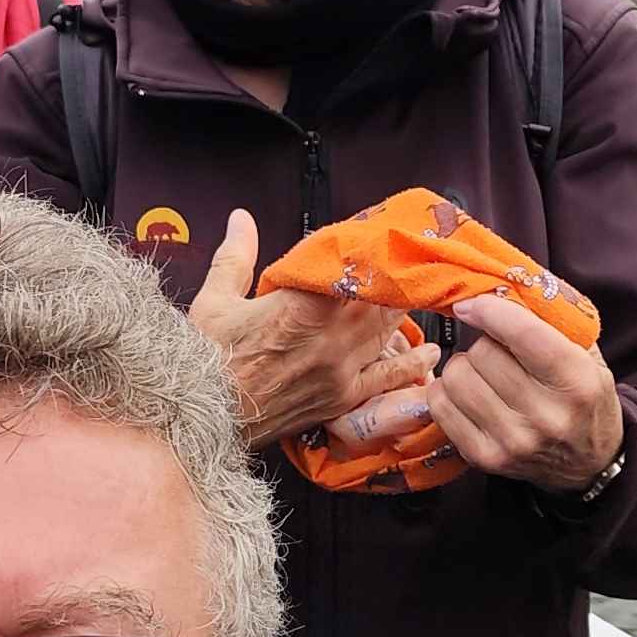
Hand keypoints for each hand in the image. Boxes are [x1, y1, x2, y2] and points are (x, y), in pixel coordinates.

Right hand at [186, 210, 437, 450]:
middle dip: (391, 276)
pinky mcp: (343, 398)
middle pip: (378, 296)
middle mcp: (332, 336)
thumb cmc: (206, 361)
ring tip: (420, 289)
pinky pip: (387, 378)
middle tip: (407, 256)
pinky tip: (430, 353)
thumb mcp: (215, 300)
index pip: (350, 268)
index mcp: (303, 306)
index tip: (377, 231)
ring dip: (403, 308)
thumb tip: (242, 217)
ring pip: (387, 329)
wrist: (205, 419)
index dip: (366, 249)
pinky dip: (412, 364)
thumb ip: (236, 256)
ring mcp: (342, 369)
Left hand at [429, 291, 625, 493]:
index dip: (490, 310)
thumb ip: (551, 322)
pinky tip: (469, 394)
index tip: (475, 304)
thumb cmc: (585, 400)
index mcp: (577, 382)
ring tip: (484, 374)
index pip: (523, 333)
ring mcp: (513, 441)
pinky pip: (440, 405)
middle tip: (497, 351)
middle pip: (483, 353)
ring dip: (464, 367)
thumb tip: (498, 287)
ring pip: (456, 377)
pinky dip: (447, 391)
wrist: (588, 463)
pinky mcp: (484, 458)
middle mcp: (547, 416)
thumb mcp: (587, 355)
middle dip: (484, 342)